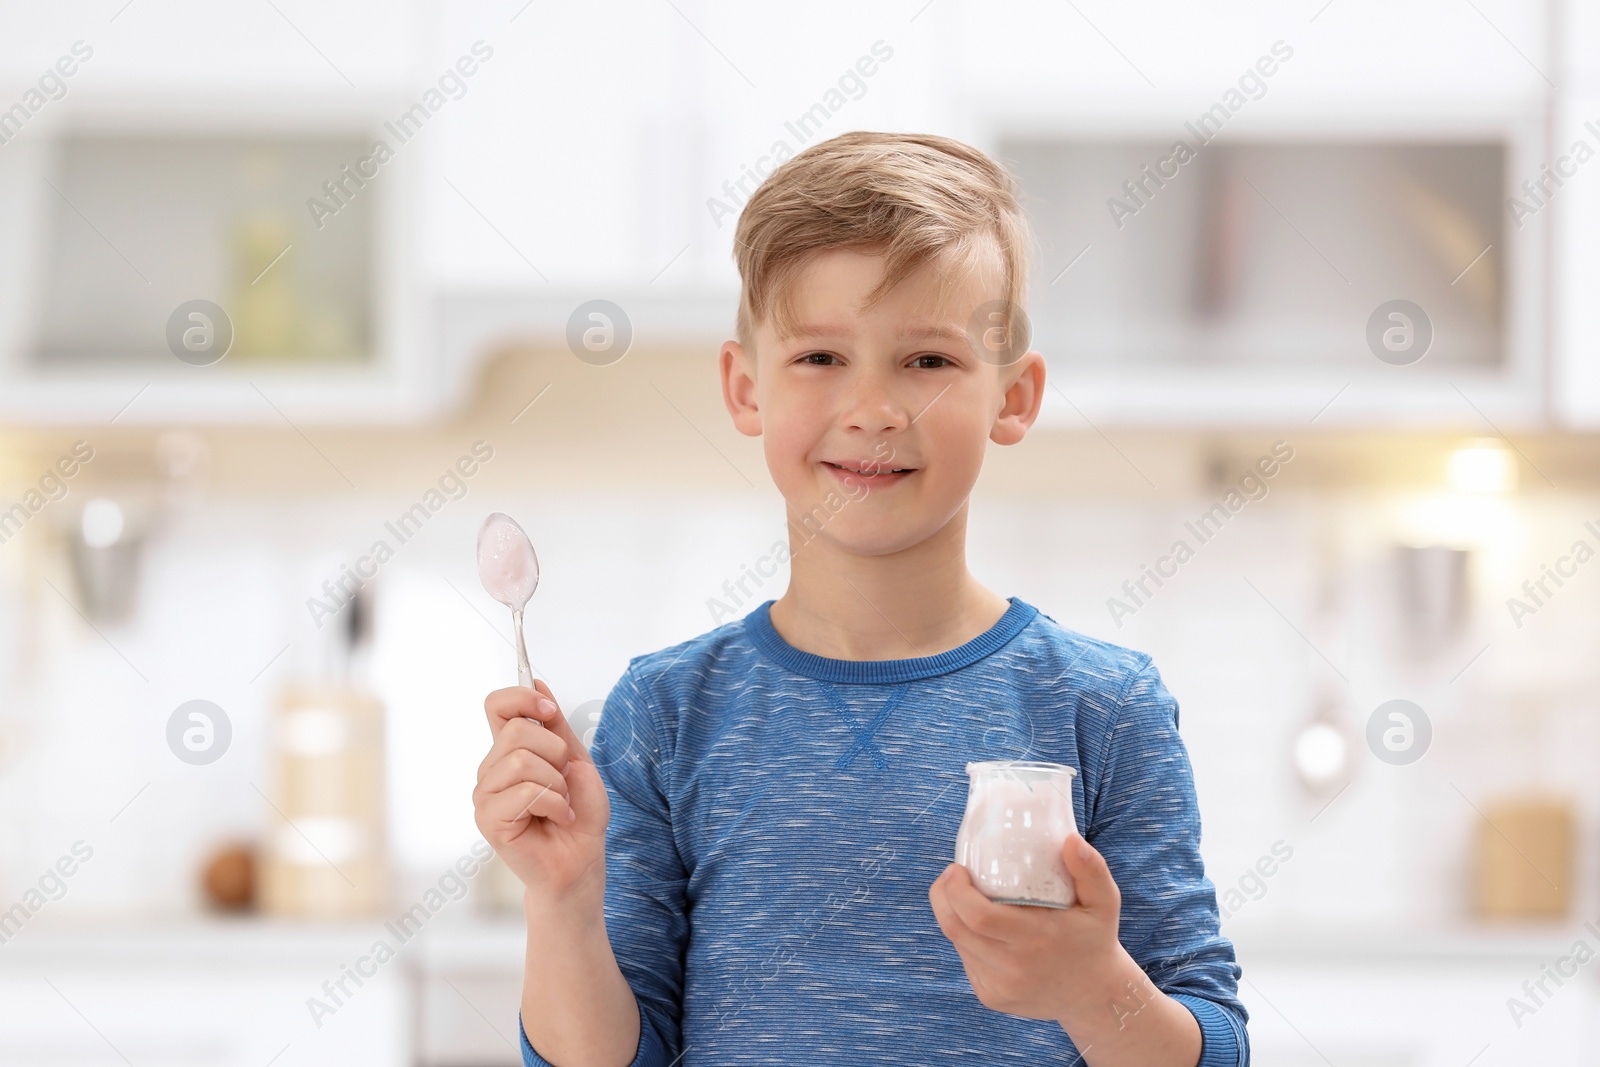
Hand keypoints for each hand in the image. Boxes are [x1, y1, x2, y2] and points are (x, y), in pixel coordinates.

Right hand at [472, 681, 610, 905]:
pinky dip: (556, 804)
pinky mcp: (489, 819)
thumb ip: (556, 726)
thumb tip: (537, 681)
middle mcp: (491, 770)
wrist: (580, 862)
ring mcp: (486, 795)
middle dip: (556, 752)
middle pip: (517, 730)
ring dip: (556, 783)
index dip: (522, 697)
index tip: (549, 710)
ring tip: (561, 804)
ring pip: (522, 760)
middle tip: (564, 781)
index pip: (496, 705)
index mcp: (509, 751)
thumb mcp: (576, 761)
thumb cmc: (579, 815)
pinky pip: (526, 792)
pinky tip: (559, 818)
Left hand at [929, 831, 1128, 1023]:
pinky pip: (966, 961)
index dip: (956, 890)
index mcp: (1036, 940)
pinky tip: (979, 928)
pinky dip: (965, 939)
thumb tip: (1070, 840)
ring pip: (957, 944)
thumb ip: (1091, 869)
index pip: (978, 917)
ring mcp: (999, 988)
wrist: (1095, 996)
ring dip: (952, 916)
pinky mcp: (992, 998)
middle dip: (942, 897)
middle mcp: (1013, 969)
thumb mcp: (1104, 902)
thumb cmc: (1095, 938)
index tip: (957, 869)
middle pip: (956, 929)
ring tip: (963, 897)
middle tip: (951, 876)